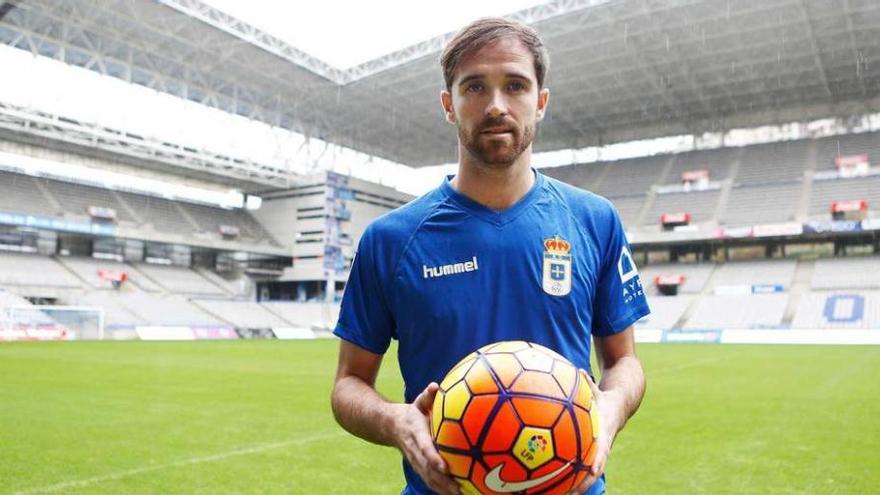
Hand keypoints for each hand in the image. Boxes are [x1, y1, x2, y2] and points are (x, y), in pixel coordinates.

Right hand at [391, 382, 459, 494]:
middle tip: (458, 489)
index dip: (433, 458)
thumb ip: (427, 395)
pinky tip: (455, 494)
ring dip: (443, 489)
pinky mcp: (418, 467)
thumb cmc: (411, 413)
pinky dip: (441, 489)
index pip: (424, 448)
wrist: (389, 426)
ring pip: (428, 478)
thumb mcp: (418, 402)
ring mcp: (415, 461)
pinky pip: (429, 480)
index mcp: (415, 434)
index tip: (445, 467)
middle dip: (442, 481)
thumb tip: (435, 385)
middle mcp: (414, 451)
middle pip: (427, 469)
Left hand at [567, 372, 619, 494]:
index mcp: (603, 436)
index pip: (601, 452)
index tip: (591, 473)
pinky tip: (546, 482)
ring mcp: (594, 454)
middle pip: (592, 472)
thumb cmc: (603, 399)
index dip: (596, 462)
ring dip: (572, 486)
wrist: (619, 408)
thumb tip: (578, 371)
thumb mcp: (597, 391)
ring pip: (583, 475)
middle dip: (583, 485)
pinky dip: (565, 475)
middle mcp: (599, 449)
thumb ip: (588, 384)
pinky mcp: (587, 454)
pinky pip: (575, 467)